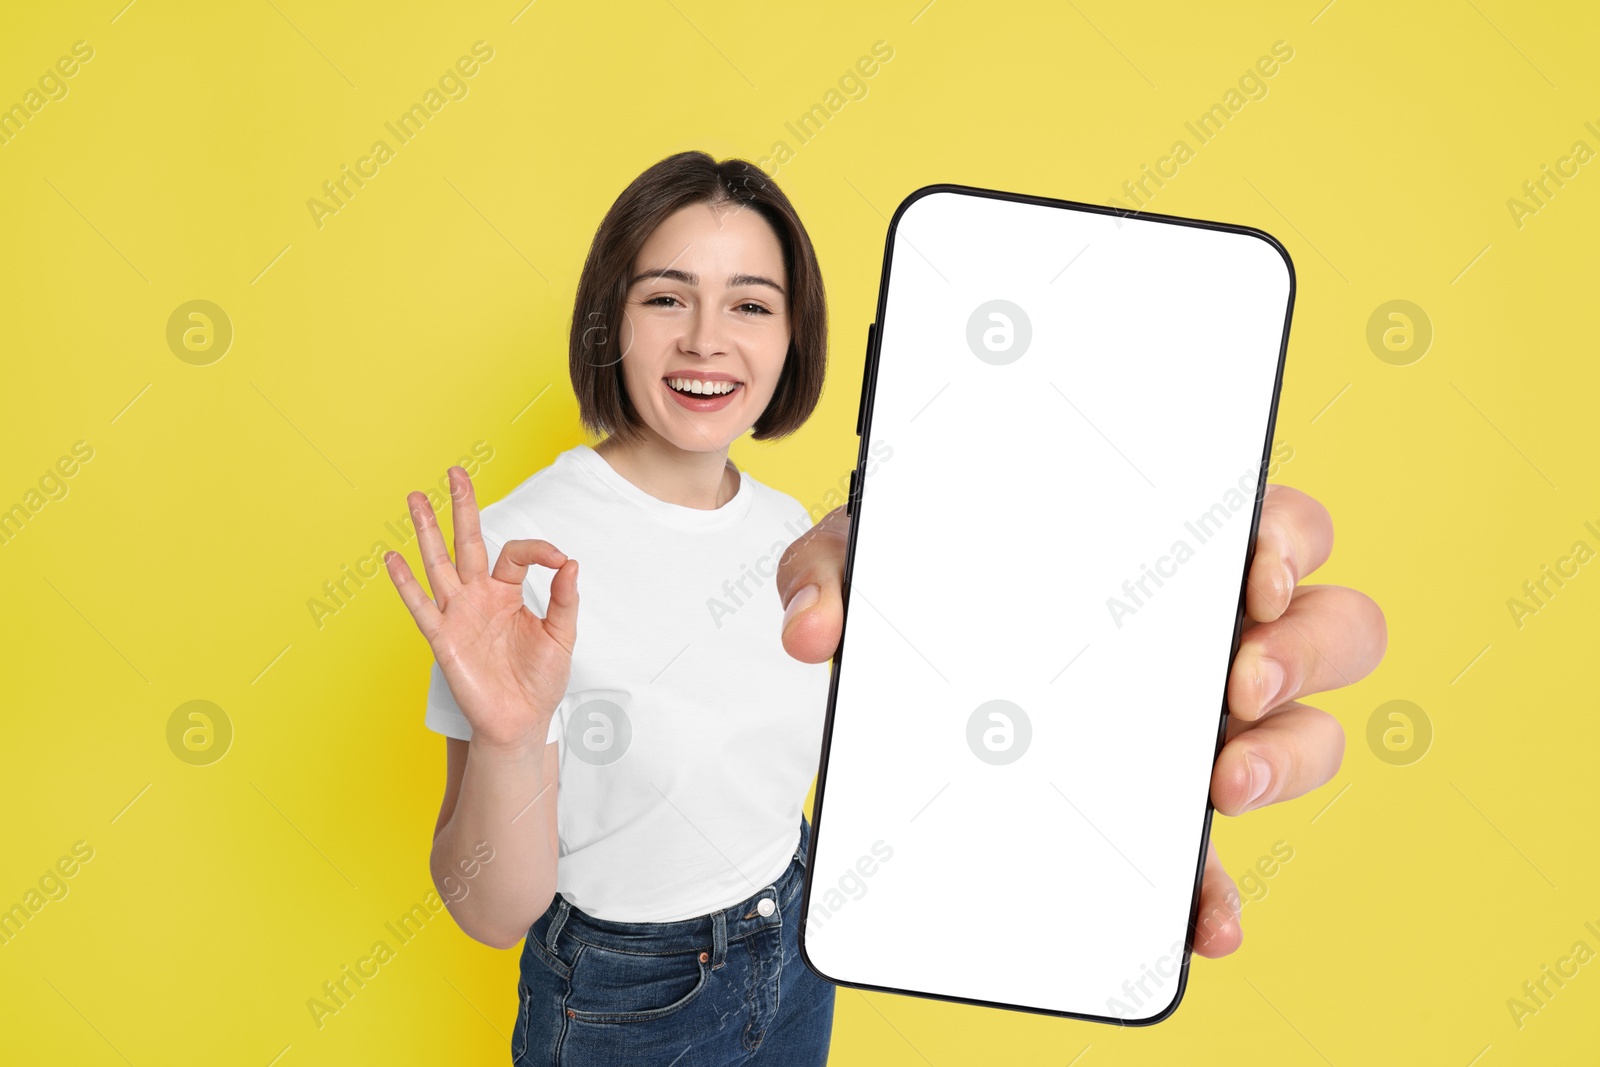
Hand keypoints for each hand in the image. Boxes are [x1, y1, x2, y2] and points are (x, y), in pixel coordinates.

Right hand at [385, 466, 579, 750]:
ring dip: (427, 531)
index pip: (517, 554)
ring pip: (439, 563)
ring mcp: (458, 614)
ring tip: (416, 497)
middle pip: (467, 542)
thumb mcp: (562, 637)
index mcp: (509, 592)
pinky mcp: (443, 637)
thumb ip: (565, 599)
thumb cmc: (540, 680)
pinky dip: (406, 583)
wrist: (520, 721)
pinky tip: (392, 557)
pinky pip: (422, 605)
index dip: (539, 551)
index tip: (559, 561)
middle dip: (462, 507)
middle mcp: (480, 596)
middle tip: (455, 472)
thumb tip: (571, 562)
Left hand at [776, 483, 1386, 957]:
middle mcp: (1204, 635)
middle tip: (1233, 679)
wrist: (895, 690)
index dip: (1287, 539)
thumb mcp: (868, 563)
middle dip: (1303, 650)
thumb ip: (830, 570)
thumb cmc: (920, 596)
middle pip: (1329, 623)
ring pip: (1310, 732)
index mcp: (1157, 548)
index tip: (1251, 568)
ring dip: (1290, 756)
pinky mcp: (1165, 814)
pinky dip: (1220, 889)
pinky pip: (1221, 854)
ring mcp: (1197, 727)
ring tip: (1222, 781)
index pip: (1272, 522)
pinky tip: (1203, 921)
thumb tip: (813, 630)